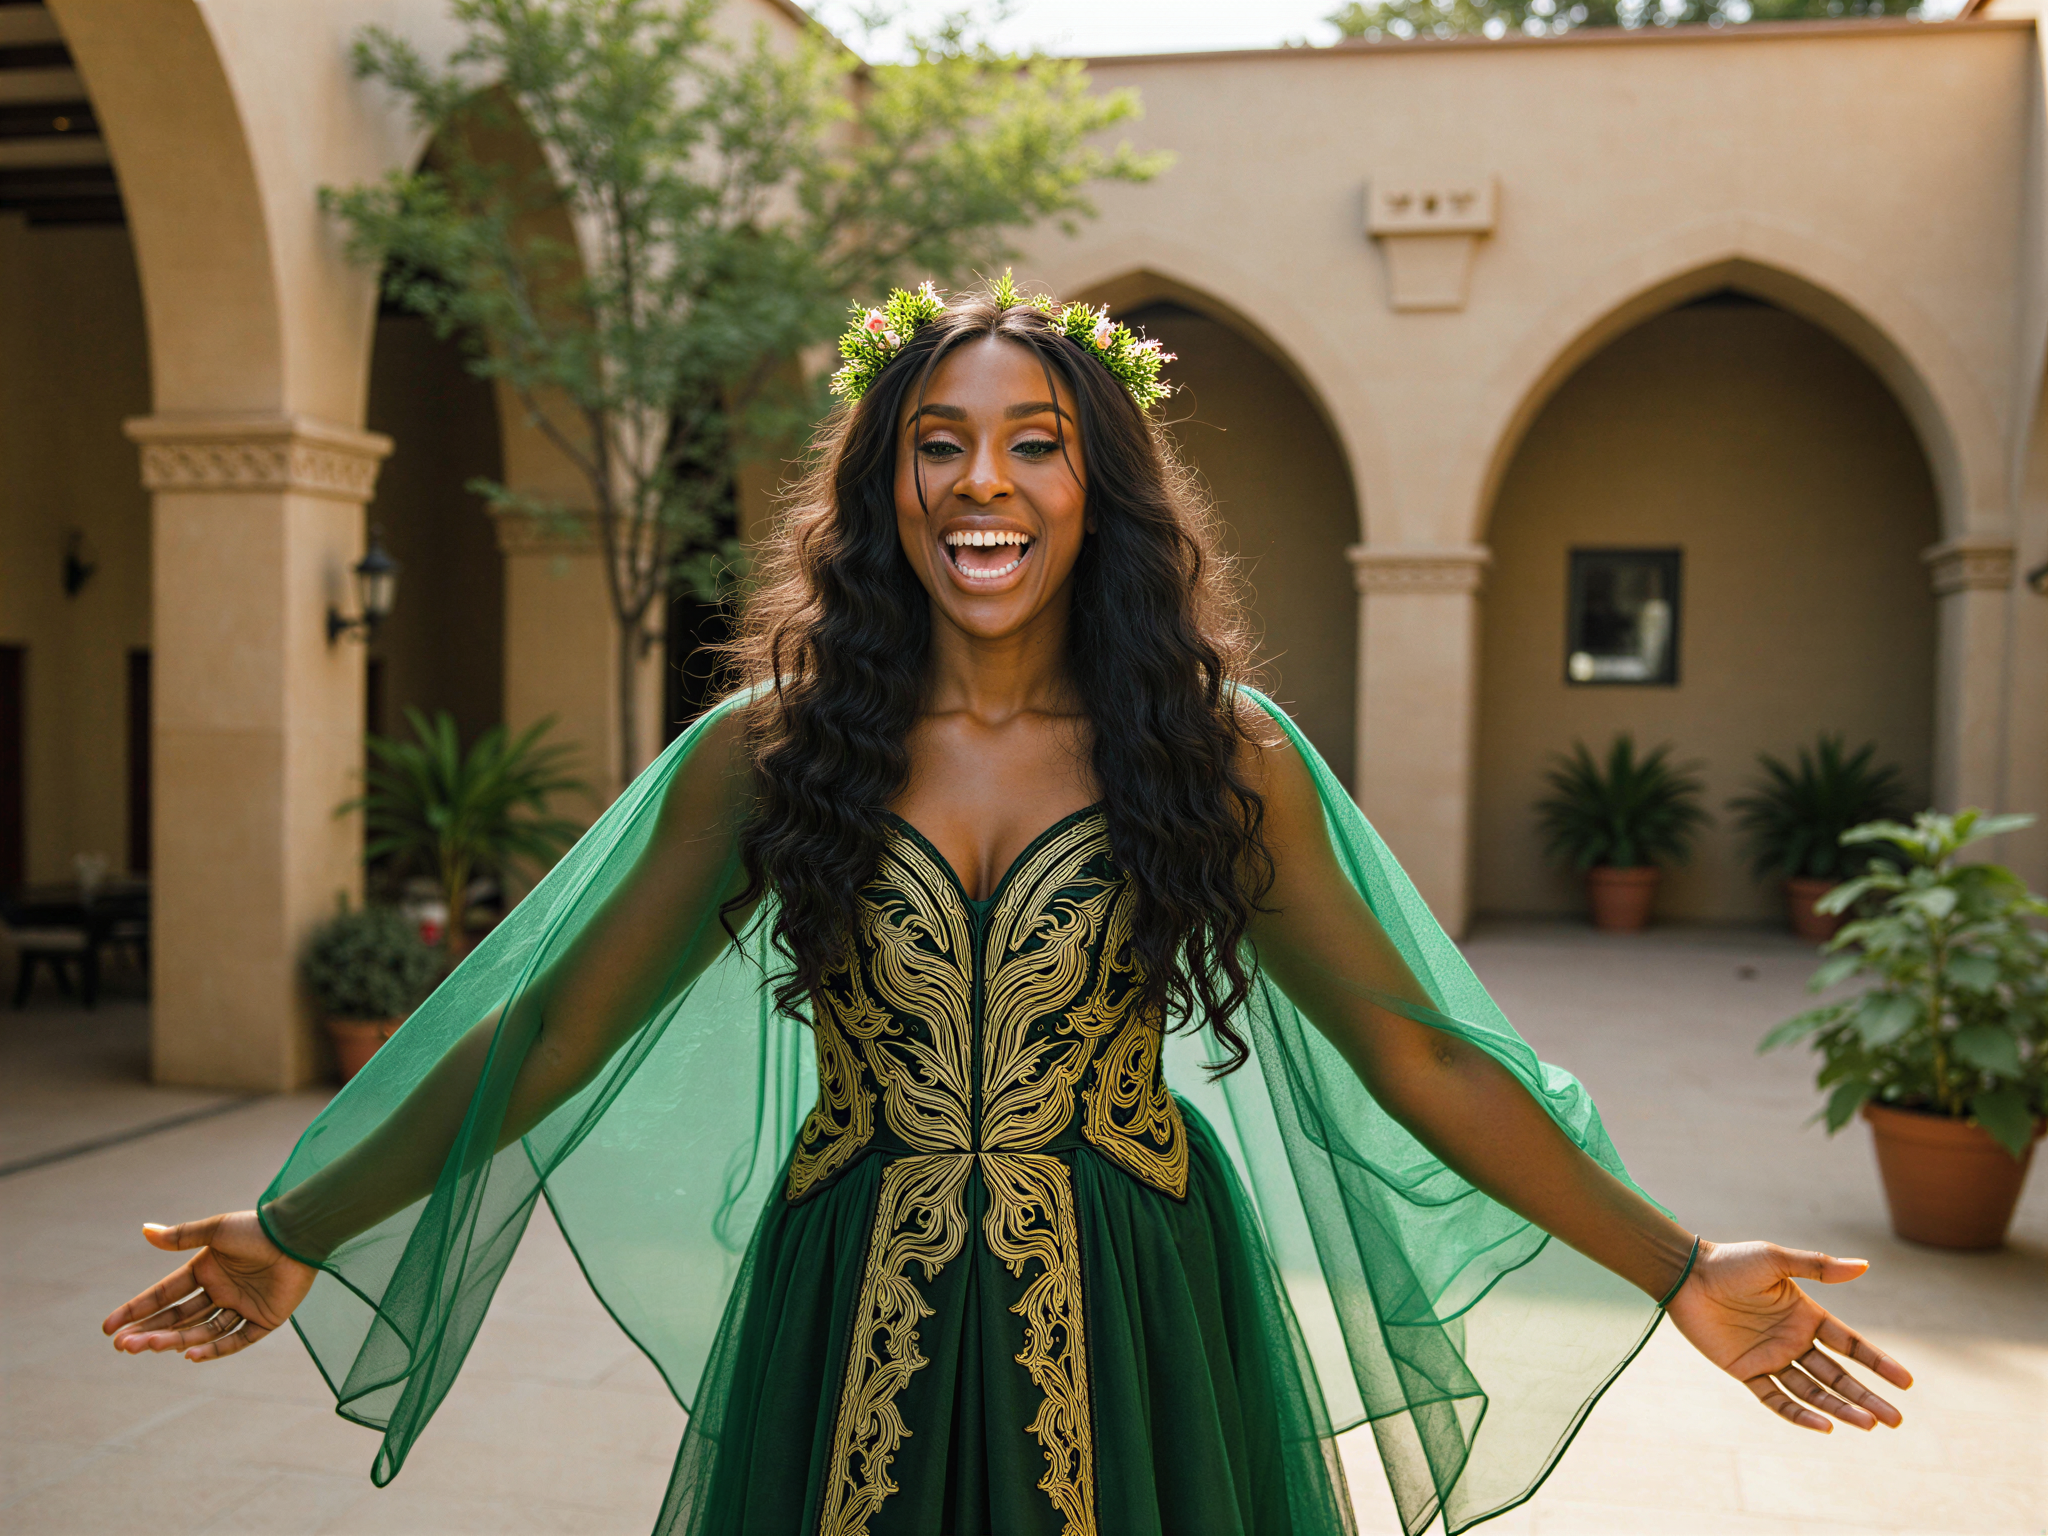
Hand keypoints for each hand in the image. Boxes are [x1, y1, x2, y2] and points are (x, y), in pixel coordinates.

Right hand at [102, 1212, 315, 1361]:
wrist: (299, 1235)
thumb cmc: (258, 1229)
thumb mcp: (216, 1231)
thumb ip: (182, 1236)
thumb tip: (143, 1230)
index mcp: (206, 1270)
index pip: (164, 1295)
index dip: (137, 1311)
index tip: (108, 1328)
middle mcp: (221, 1291)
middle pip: (178, 1318)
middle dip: (149, 1331)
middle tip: (123, 1346)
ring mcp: (242, 1306)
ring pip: (201, 1330)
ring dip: (175, 1340)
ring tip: (149, 1346)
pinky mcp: (265, 1320)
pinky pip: (235, 1340)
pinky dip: (214, 1349)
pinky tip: (189, 1354)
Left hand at [1665, 1238, 1911, 1431]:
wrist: (1685, 1275)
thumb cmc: (1730, 1262)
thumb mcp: (1776, 1261)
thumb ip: (1818, 1267)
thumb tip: (1864, 1266)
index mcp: (1806, 1315)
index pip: (1850, 1345)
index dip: (1878, 1363)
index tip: (1907, 1383)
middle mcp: (1792, 1340)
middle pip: (1838, 1376)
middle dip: (1867, 1397)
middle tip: (1896, 1420)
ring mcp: (1770, 1357)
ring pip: (1813, 1391)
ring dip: (1840, 1408)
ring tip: (1869, 1424)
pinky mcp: (1745, 1370)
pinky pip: (1775, 1398)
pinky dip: (1799, 1414)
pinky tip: (1825, 1425)